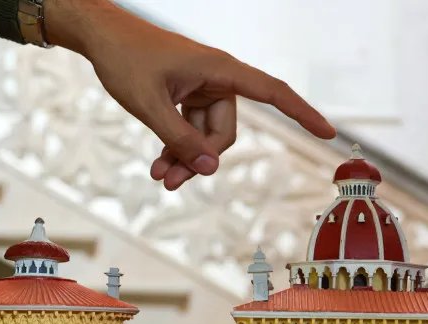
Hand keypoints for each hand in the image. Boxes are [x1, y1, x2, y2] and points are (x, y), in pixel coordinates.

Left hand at [45, 0, 335, 189]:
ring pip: (207, 136)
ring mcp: (203, 88)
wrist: (99, 37)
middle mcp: (218, 79)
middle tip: (171, 183)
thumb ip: (180, 139)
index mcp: (220, 70)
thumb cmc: (124, 60)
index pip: (273, 93)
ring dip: (186, 158)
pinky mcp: (187, 95)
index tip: (327, 132)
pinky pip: (192, 129)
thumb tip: (211, 168)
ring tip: (160, 177)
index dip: (302, 113)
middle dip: (202, 159)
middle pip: (225, 132)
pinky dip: (178, 147)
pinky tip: (160, 164)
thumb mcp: (149, 104)